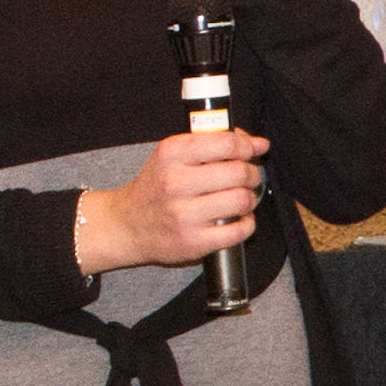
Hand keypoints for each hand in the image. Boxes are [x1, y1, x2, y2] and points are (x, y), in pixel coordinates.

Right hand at [80, 128, 269, 273]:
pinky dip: (247, 223)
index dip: (248, 146)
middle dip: (252, 173)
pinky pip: (240, 230)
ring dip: (251, 199)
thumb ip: (212, 144)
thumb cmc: (156, 187)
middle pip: (239, 172)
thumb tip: (258, 143)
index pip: (226, 143)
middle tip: (248, 176)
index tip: (252, 150)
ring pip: (242, 200)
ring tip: (242, 198)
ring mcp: (184, 215)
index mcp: (171, 154)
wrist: (127, 225)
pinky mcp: (194, 241)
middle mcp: (175, 183)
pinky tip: (238, 218)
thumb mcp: (173, 156)